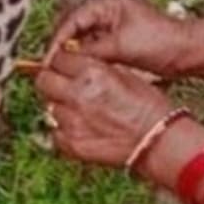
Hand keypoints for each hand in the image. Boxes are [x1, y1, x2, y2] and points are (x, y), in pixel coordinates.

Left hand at [34, 51, 174, 167]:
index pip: (58, 58)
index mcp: (92, 73)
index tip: (64, 64)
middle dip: (51, 79)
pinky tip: (80, 127)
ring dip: (61, 105)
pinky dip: (64, 129)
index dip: (61, 60)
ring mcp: (72, 122)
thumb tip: (79, 63)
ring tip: (79, 109)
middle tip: (62, 83)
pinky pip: (56, 133)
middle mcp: (77, 96)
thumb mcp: (126, 74)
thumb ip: (97, 68)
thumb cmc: (150, 107)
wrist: (159, 141)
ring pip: (49, 107)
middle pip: (43, 80)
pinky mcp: (72, 145)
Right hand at [44, 0, 192, 77]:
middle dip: (63, 49)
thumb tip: (66, 60)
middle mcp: (108, 12)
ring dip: (74, 57)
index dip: (58, 40)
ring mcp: (113, 28)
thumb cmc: (161, 41)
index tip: (49, 60)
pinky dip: (87, 63)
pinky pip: (95, 52)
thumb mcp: (122, 46)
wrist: (187, 53)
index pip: (73, 19)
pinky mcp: (118, 43)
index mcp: (108, 4)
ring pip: (83, 42)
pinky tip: (81, 76)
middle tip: (51, 69)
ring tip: (63, 75)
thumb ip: (92, 50)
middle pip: (74, 30)